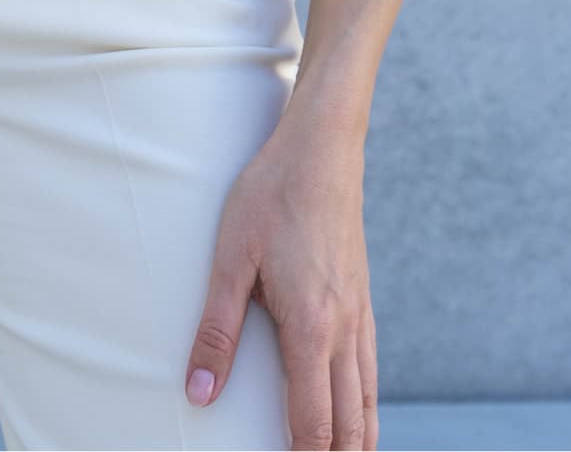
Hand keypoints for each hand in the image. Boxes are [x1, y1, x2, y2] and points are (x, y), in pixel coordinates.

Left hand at [183, 119, 376, 449]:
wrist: (322, 147)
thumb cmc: (272, 195)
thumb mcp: (231, 258)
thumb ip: (216, 331)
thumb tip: (199, 393)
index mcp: (312, 328)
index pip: (312, 422)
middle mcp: (345, 330)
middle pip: (348, 423)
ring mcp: (360, 315)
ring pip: (367, 401)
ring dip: (355, 441)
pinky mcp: (362, 298)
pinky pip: (371, 369)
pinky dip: (367, 407)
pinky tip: (358, 413)